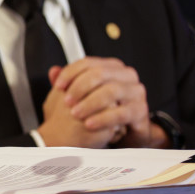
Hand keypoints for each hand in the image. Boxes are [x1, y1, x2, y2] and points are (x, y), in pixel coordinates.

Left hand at [38, 57, 154, 146]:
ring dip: (90, 102)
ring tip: (76, 113)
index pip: (88, 63)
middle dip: (79, 87)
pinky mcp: (140, 110)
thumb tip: (53, 71)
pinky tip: (89, 124)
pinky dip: (103, 118)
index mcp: (111, 67)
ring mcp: (136, 92)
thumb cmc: (102, 109)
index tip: (58, 86)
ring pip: (111, 91)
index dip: (70, 73)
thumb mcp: (83, 95)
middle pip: (99, 73)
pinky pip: (122, 112)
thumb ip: (69, 82)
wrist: (125, 130)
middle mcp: (126, 76)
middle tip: (66, 101)